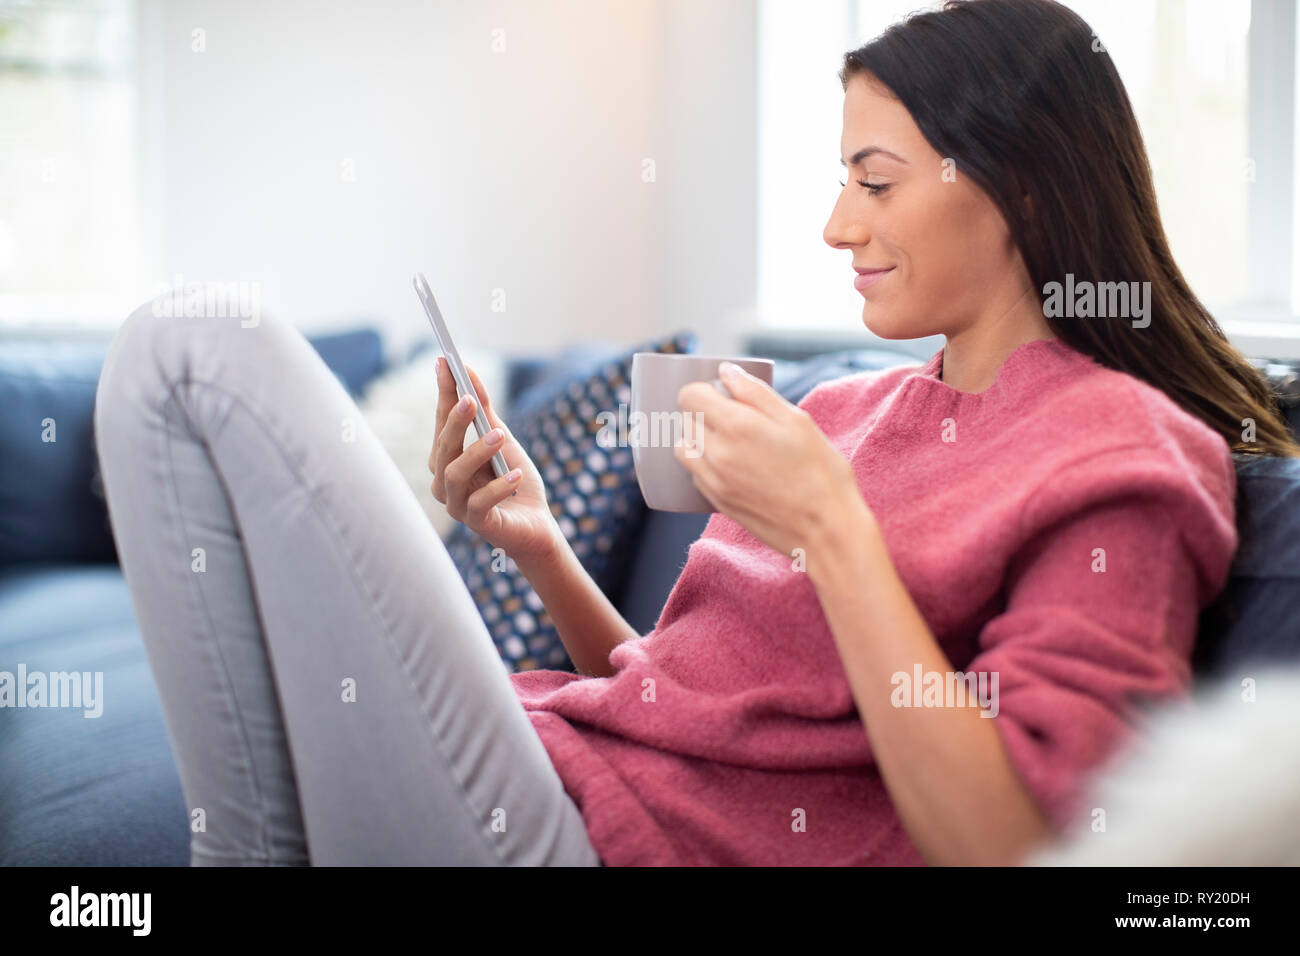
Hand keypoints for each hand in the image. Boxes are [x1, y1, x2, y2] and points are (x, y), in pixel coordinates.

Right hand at [429, 356, 559, 563]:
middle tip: (470, 399)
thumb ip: (486, 411)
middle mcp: (444, 481)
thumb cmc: (515, 480)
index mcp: (447, 459)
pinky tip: (515, 475)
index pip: (441, 422)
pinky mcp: (476, 524)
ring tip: (500, 436)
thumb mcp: (503, 440)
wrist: (536, 525)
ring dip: (477, 452)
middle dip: (454, 421)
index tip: (444, 362)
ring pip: (455, 473)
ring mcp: (456, 504)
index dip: (443, 393)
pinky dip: (498, 487)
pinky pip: (480, 503)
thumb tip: (469, 372)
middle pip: (443, 447)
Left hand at [673, 363, 874, 561]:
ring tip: (728, 442)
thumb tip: (726, 372)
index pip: (690, 396)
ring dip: (697, 440)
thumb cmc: (820, 471)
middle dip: (702, 413)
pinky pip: (695, 474)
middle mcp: (716, 453)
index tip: (722, 395)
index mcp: (736, 425)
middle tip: (733, 418)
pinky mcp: (717, 502)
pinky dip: (704, 464)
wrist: (826, 528)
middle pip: (685, 420)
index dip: (704, 390)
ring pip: (683, 449)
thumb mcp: (796, 420)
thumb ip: (756, 392)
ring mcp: (713, 481)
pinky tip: (733, 465)